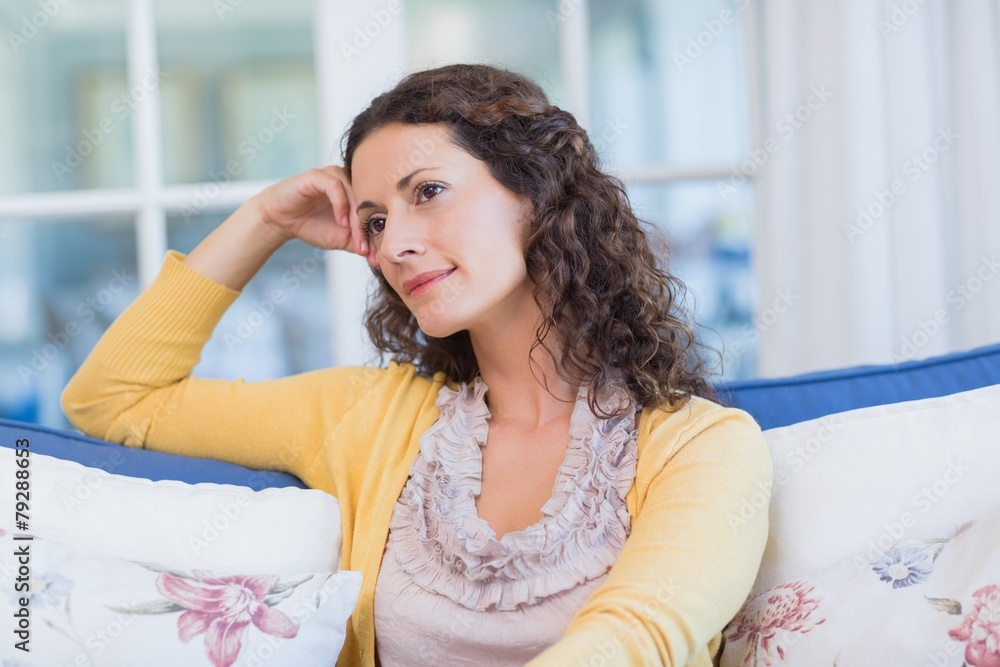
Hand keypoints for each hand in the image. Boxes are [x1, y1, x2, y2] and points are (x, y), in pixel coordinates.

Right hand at [251, 166, 376, 266]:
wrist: (281, 221)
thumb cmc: (312, 226)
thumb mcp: (340, 239)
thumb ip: (359, 243)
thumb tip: (378, 256)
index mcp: (358, 194)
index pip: (374, 212)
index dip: (376, 235)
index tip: (375, 257)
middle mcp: (349, 181)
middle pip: (367, 204)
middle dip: (367, 230)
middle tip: (366, 250)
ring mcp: (333, 175)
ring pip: (354, 194)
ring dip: (356, 219)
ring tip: (354, 238)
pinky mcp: (317, 175)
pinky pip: (335, 186)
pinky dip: (341, 205)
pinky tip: (341, 222)